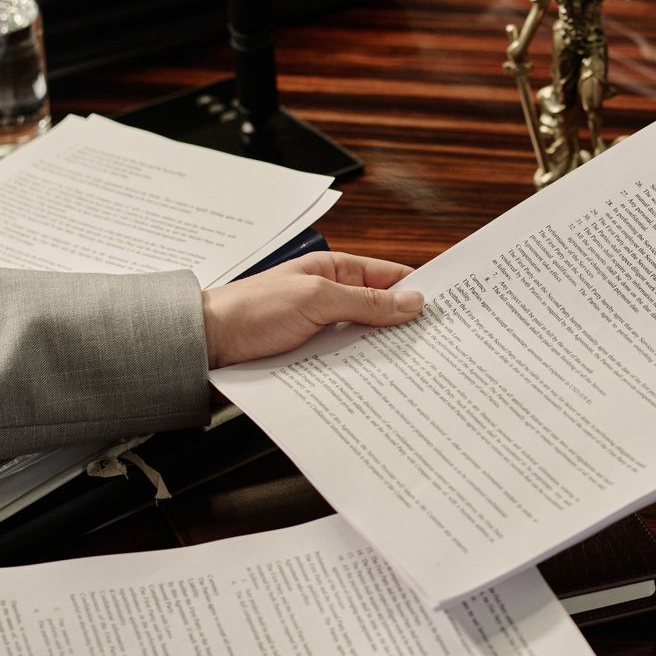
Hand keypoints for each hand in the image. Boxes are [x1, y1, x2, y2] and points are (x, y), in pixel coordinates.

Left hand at [202, 251, 421, 367]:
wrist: (207, 344)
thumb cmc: (251, 311)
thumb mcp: (315, 299)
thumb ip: (365, 302)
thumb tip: (412, 301)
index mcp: (336, 271)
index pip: (391, 277)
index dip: (419, 290)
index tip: (448, 311)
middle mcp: (333, 299)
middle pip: (384, 312)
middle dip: (408, 328)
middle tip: (440, 348)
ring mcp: (324, 330)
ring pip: (368, 341)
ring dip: (386, 354)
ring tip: (417, 370)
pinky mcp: (314, 357)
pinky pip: (348, 363)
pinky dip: (364, 371)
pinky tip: (381, 384)